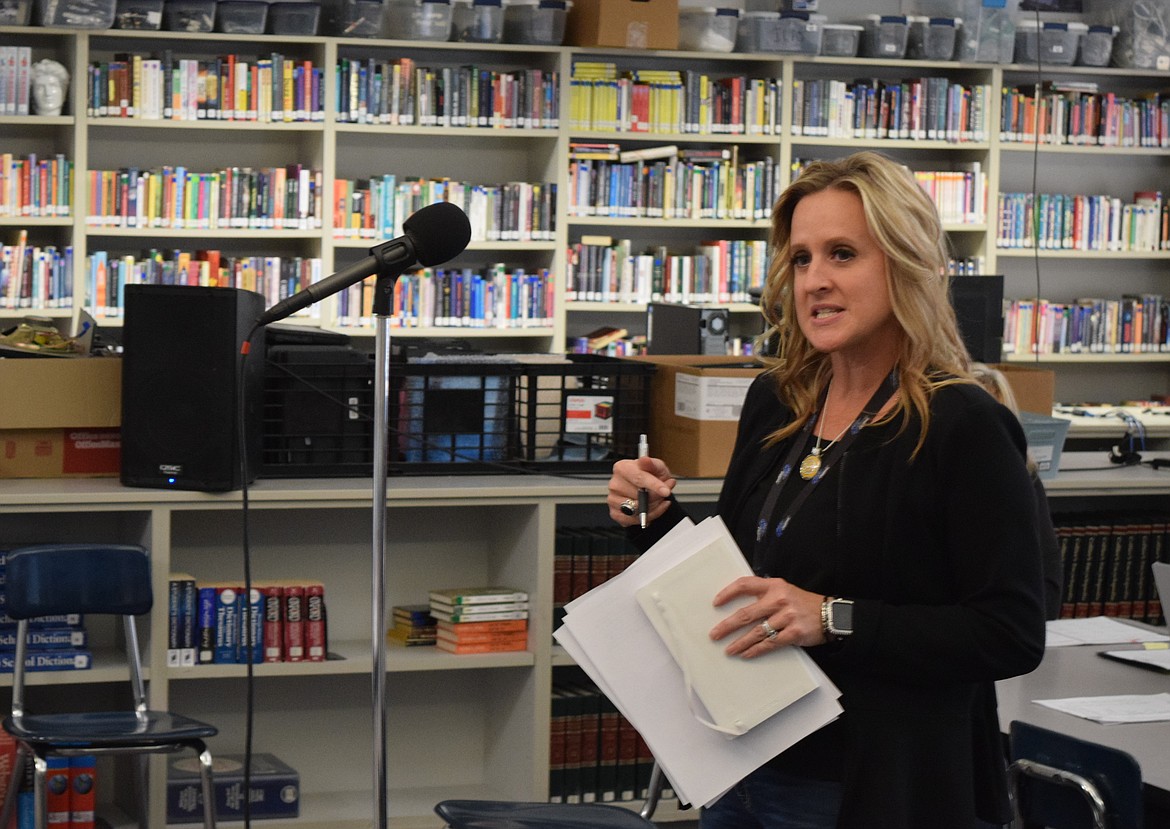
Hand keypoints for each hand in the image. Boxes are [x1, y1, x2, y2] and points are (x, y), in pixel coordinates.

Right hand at [607, 456, 674, 526]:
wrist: (648, 489)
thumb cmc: (651, 477)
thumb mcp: (657, 467)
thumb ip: (653, 464)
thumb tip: (645, 460)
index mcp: (622, 468)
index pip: (638, 478)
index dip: (654, 485)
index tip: (666, 491)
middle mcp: (614, 483)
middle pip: (639, 495)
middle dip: (656, 497)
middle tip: (663, 493)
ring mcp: (613, 499)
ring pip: (637, 509)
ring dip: (652, 508)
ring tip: (657, 501)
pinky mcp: (615, 513)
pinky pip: (633, 520)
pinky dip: (647, 517)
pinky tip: (652, 510)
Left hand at [709, 576, 826, 656]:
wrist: (829, 615)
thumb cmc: (802, 603)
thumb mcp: (784, 591)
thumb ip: (765, 594)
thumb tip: (739, 607)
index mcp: (774, 586)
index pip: (745, 584)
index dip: (728, 593)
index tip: (716, 603)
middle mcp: (778, 599)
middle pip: (746, 613)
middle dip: (727, 626)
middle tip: (715, 634)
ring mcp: (786, 616)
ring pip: (756, 632)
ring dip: (740, 643)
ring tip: (728, 650)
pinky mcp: (793, 632)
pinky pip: (770, 643)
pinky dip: (756, 650)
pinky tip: (746, 654)